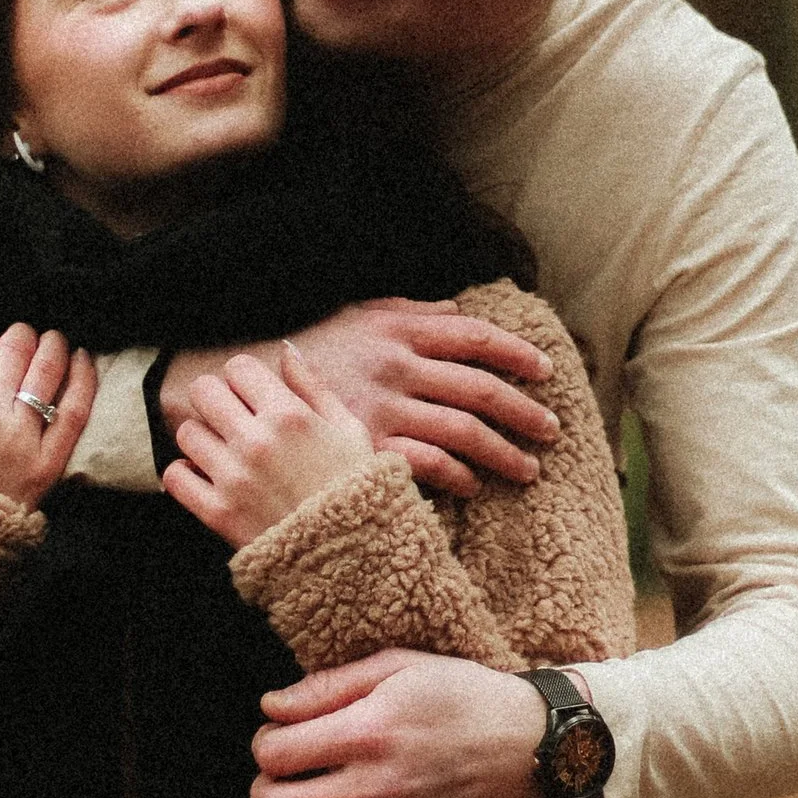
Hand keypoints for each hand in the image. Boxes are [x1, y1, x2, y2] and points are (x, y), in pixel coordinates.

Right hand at [0, 323, 94, 509]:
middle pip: (13, 348)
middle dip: (18, 336)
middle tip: (20, 338)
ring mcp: (19, 439)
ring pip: (45, 370)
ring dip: (51, 346)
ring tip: (53, 341)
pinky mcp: (46, 464)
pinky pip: (73, 411)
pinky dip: (82, 378)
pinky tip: (82, 359)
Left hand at [163, 344, 376, 545]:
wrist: (355, 556)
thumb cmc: (356, 488)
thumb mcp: (348, 429)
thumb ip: (313, 386)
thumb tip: (286, 349)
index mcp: (289, 416)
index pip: (239, 367)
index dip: (245, 378)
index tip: (254, 395)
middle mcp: (256, 442)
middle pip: (204, 392)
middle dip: (217, 399)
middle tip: (234, 418)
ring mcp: (233, 478)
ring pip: (187, 432)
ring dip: (203, 437)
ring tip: (225, 451)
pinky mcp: (218, 513)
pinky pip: (176, 477)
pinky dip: (185, 473)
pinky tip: (206, 475)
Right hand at [164, 298, 557, 500]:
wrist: (246, 383)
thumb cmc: (308, 348)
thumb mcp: (356, 314)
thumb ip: (410, 311)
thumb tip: (457, 310)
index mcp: (398, 329)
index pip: (474, 336)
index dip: (515, 353)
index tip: (545, 371)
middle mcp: (396, 366)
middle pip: (479, 388)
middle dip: (522, 411)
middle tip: (551, 430)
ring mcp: (382, 408)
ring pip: (462, 431)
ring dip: (502, 453)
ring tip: (527, 470)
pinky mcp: (366, 447)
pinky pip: (426, 465)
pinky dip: (456, 477)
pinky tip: (474, 487)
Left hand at [249, 649, 546, 797]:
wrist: (532, 748)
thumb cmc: (464, 696)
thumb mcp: (399, 667)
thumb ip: (328, 685)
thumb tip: (271, 708)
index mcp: (371, 732)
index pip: (276, 754)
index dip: (265, 742)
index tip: (282, 733)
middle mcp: (377, 787)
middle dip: (264, 786)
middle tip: (283, 771)